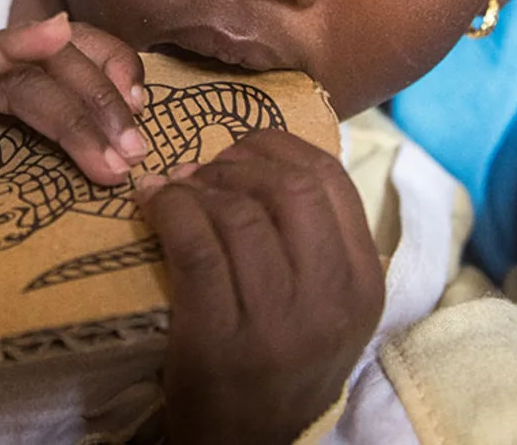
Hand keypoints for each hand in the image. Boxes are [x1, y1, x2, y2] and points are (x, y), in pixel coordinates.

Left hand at [137, 130, 383, 444]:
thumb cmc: (280, 366)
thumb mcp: (325, 308)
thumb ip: (315, 239)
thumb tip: (263, 156)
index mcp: (362, 284)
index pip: (332, 180)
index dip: (279, 149)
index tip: (241, 152)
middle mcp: (330, 300)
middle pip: (289, 188)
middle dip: (238, 163)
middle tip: (204, 171)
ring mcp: (277, 323)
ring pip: (239, 213)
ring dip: (197, 186)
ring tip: (175, 191)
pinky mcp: (220, 340)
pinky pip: (196, 246)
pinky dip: (170, 211)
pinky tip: (153, 205)